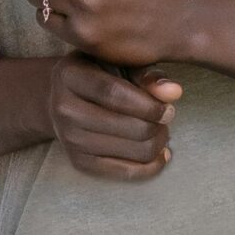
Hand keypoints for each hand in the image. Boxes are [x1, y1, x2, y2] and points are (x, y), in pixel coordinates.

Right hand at [46, 54, 183, 179]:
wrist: (59, 97)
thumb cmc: (97, 73)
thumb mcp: (115, 62)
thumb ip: (145, 75)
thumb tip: (175, 92)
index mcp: (70, 75)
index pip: (113, 94)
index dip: (148, 105)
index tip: (168, 108)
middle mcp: (64, 108)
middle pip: (130, 127)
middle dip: (158, 125)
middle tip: (166, 116)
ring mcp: (69, 138)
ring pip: (134, 151)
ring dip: (158, 142)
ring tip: (159, 130)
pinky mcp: (79, 162)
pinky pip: (127, 172)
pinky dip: (152, 165)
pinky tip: (159, 152)